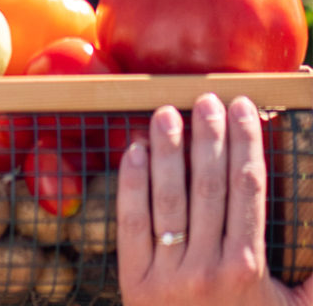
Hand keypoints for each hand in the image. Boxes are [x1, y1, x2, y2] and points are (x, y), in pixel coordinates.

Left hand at [117, 93, 312, 305]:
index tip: (246, 111)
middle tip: (207, 99)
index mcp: (250, 270)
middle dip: (209, 137)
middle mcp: (209, 269)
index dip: (246, 146)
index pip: (248, 191)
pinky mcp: (134, 283)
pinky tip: (133, 151)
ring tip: (166, 112)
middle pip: (208, 186)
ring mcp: (168, 275)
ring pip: (168, 198)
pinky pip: (131, 224)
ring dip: (167, 151)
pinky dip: (131, 185)